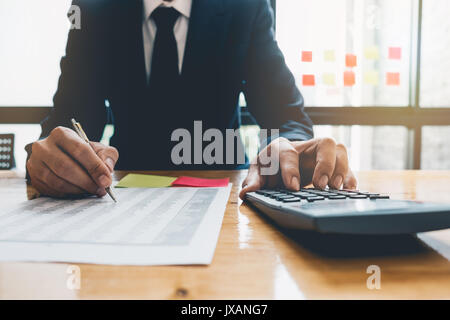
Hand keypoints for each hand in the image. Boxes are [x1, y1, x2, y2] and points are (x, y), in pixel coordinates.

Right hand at [27, 126, 118, 197]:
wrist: (63, 157)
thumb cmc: (82, 153)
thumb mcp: (98, 149)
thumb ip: (107, 156)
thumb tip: (107, 169)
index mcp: (61, 134)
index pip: (79, 150)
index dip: (95, 166)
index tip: (106, 180)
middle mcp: (43, 146)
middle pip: (66, 167)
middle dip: (87, 181)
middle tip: (101, 189)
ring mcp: (35, 162)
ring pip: (57, 181)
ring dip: (79, 189)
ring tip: (93, 191)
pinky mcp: (34, 178)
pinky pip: (52, 190)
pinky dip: (69, 193)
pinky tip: (80, 192)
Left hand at [239, 137, 356, 198]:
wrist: (280, 162)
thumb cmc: (270, 166)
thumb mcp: (258, 171)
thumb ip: (253, 180)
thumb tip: (246, 193)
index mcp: (283, 146)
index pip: (289, 153)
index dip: (290, 169)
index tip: (292, 188)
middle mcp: (307, 147)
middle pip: (325, 143)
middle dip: (326, 163)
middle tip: (321, 185)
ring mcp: (323, 156)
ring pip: (341, 151)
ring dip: (342, 170)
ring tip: (336, 189)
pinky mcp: (334, 167)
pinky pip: (350, 168)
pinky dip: (351, 179)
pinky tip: (348, 192)